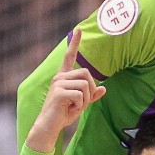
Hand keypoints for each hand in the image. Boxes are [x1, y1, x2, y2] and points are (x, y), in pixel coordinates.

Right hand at [26, 30, 104, 150]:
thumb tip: (104, 89)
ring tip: (74, 106)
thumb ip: (91, 95)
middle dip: (90, 90)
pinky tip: (69, 109)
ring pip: (85, 85)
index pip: (70, 56)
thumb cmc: (63, 114)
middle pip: (87, 74)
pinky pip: (80, 95)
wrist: (49, 125)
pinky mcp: (59, 92)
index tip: (79, 29)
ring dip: (85, 99)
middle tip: (82, 102)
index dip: (75, 43)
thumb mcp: (80, 104)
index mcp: (64, 76)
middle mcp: (60, 76)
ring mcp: (58, 83)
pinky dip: (80, 105)